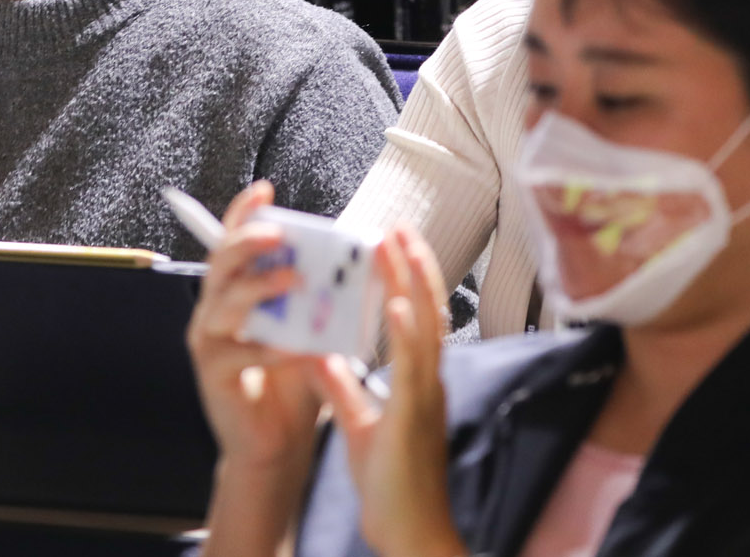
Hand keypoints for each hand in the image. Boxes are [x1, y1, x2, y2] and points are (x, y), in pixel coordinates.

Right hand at [186, 182, 323, 473]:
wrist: (278, 445)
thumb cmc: (295, 382)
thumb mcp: (307, 330)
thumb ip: (315, 298)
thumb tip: (349, 260)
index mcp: (234, 292)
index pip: (232, 242)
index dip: (243, 213)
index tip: (265, 189)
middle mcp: (214, 311)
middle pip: (220, 263)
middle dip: (246, 240)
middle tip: (278, 231)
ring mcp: (209, 342)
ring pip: (224, 302)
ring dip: (259, 286)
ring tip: (292, 279)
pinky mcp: (214, 376)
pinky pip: (241, 354)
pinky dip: (271, 348)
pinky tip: (299, 348)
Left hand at [311, 225, 463, 556]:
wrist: (410, 533)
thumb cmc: (391, 487)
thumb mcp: (361, 424)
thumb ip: (343, 386)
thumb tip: (321, 354)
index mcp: (418, 384)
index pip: (415, 318)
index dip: (407, 279)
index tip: (394, 243)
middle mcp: (428, 383)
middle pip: (426, 311)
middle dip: (413, 265)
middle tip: (397, 224)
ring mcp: (425, 398)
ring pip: (424, 327)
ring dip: (411, 281)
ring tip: (397, 242)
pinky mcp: (414, 418)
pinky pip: (412, 368)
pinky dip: (404, 332)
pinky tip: (392, 304)